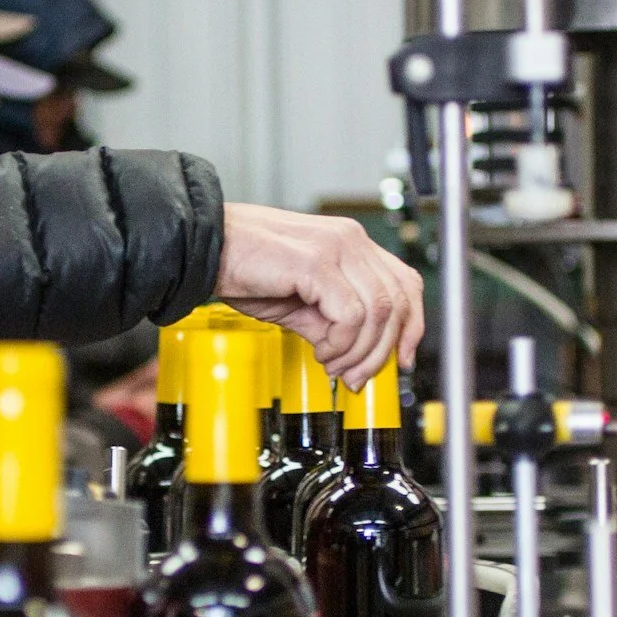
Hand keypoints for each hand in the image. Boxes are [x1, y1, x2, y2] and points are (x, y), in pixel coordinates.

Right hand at [214, 204, 424, 386]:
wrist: (205, 249)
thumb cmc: (244, 268)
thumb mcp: (299, 303)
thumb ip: (331, 323)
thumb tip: (354, 357)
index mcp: (351, 244)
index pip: (405, 284)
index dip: (411, 326)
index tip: (401, 359)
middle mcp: (350, 240)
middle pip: (397, 302)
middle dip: (382, 350)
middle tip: (356, 376)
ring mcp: (336, 248)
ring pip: (378, 312)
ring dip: (358, 351)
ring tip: (331, 363)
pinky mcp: (317, 263)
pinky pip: (350, 316)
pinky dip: (340, 343)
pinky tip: (320, 350)